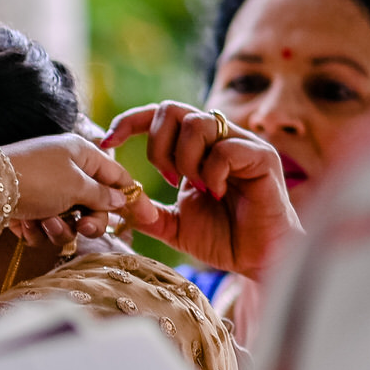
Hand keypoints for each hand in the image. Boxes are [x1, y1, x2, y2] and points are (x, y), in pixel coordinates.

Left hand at [2, 133, 136, 249]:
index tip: (150, 218)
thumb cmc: (36, 179)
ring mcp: (43, 188)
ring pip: (67, 220)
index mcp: (81, 153)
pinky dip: (37, 230)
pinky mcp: (24, 206)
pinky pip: (43, 227)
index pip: (116, 176)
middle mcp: (63, 168)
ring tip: (46, 223)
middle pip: (93, 204)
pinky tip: (25, 226)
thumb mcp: (76, 186)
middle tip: (85, 229)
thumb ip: (102, 195)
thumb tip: (121, 199)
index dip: (132, 198)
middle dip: (89, 221)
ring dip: (59, 228)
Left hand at [101, 102, 301, 278]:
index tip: (107, 142)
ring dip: (185, 160)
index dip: (130, 122)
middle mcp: (219, 138)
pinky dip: (211, 172)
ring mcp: (242, 144)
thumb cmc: (223, 239)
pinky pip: (225, 148)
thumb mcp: (173, 225)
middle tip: (166, 179)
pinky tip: (217, 193)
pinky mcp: (262, 157)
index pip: (160, 116)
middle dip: (157, 146)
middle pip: (172, 110)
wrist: (257, 259)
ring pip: (197, 123)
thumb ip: (147, 212)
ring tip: (197, 188)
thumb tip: (118, 201)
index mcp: (197, 148)